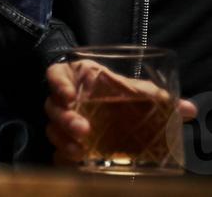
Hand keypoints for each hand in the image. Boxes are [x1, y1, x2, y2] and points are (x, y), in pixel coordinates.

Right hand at [44, 61, 195, 164]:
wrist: (105, 107)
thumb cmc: (115, 91)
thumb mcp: (133, 90)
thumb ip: (154, 97)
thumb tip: (188, 109)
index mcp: (75, 79)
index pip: (56, 76)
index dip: (59, 85)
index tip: (70, 95)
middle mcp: (63, 100)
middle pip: (53, 107)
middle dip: (66, 119)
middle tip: (83, 129)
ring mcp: (60, 122)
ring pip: (52, 129)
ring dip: (64, 140)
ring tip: (79, 152)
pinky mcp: (64, 142)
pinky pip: (56, 151)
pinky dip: (63, 158)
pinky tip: (76, 164)